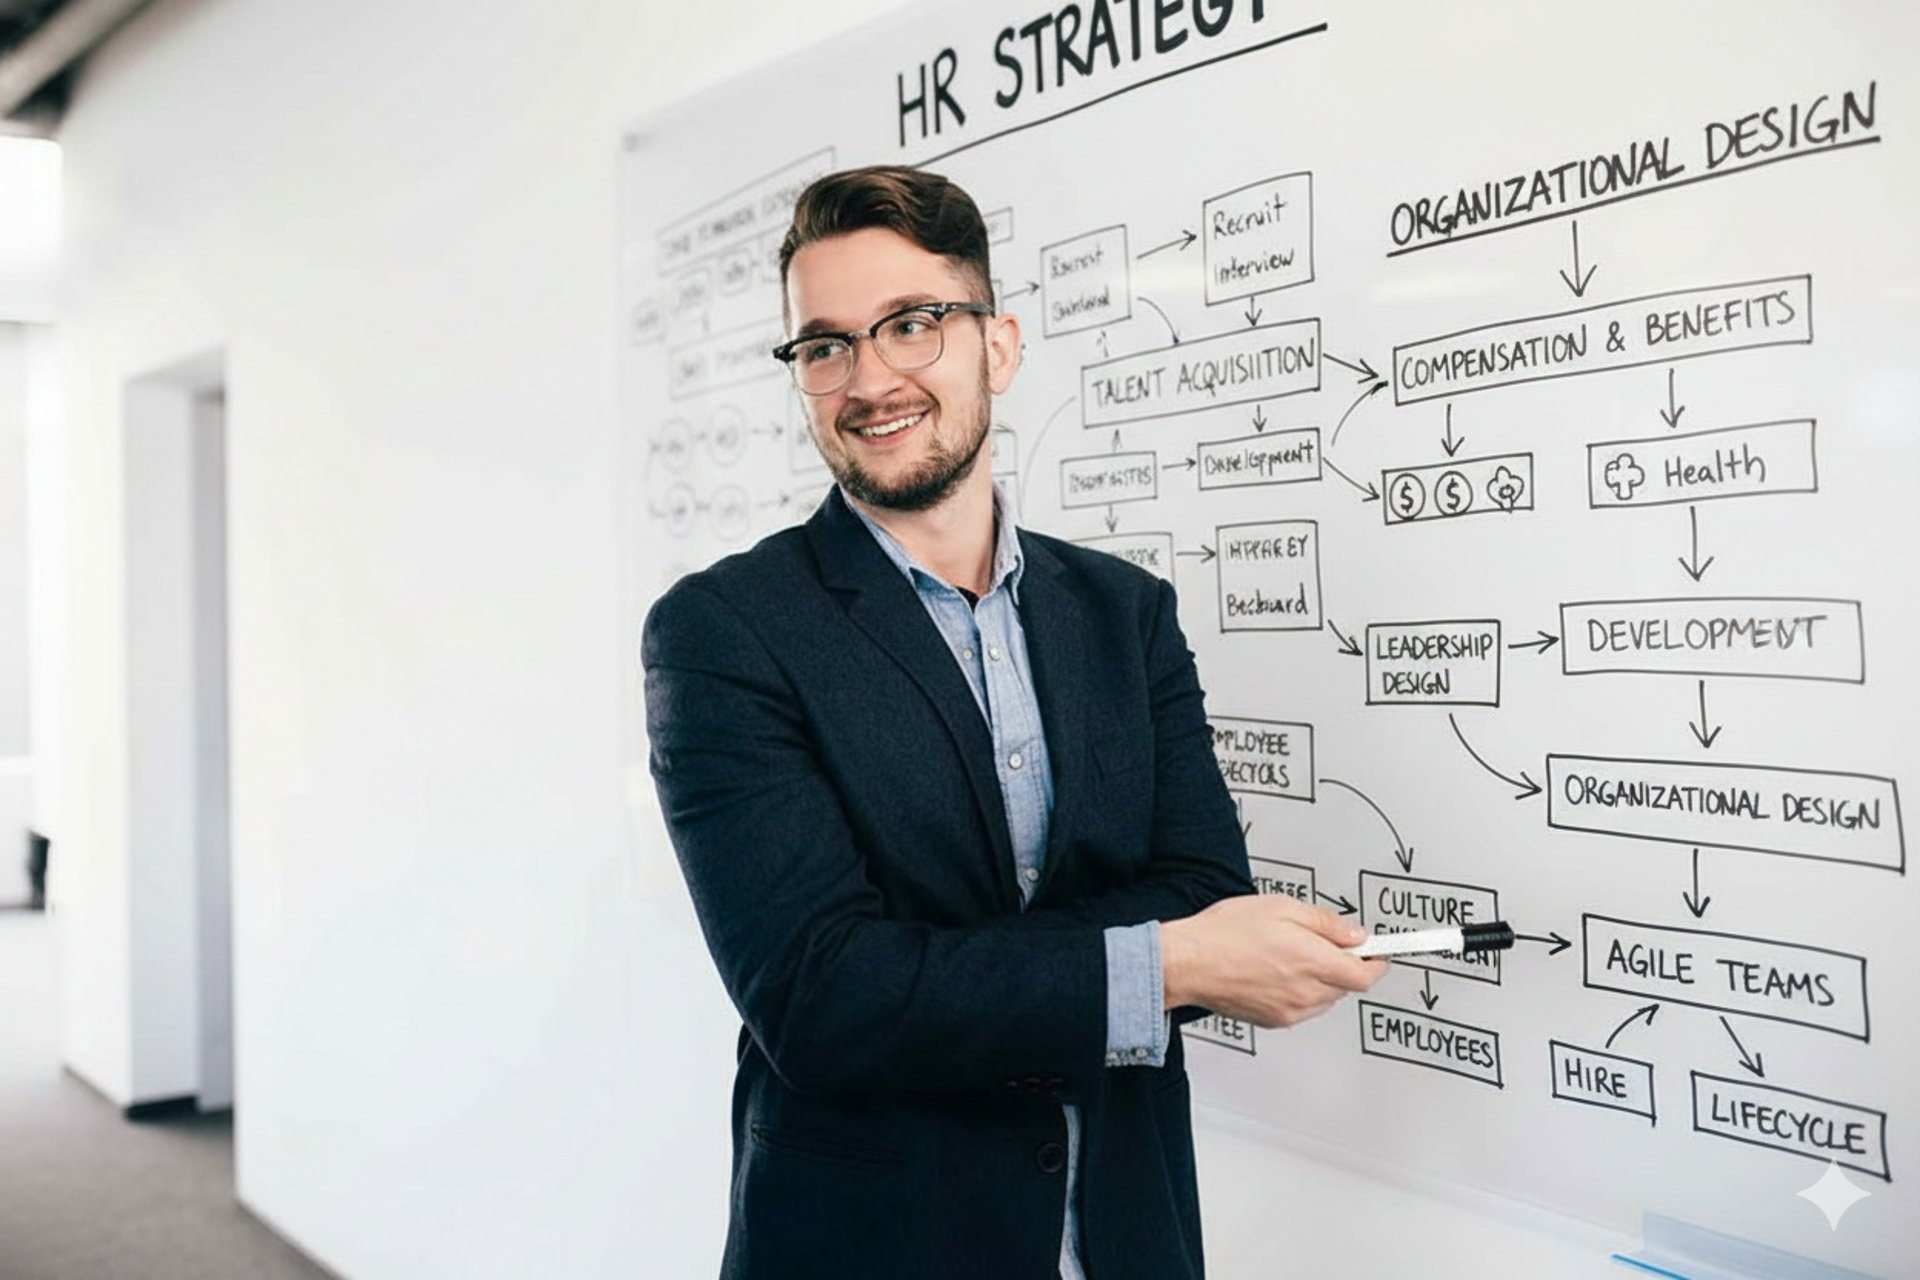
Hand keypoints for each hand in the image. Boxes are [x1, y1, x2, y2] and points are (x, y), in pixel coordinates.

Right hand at [1161, 894, 1388, 1028]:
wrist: (1188, 962)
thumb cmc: (1224, 933)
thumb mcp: (1281, 907)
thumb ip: (1325, 923)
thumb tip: (1354, 935)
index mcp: (1313, 961)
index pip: (1366, 974)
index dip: (1377, 962)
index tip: (1383, 953)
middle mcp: (1307, 992)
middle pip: (1347, 985)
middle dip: (1344, 964)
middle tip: (1321, 942)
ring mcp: (1291, 1011)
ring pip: (1326, 998)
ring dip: (1322, 979)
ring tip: (1290, 954)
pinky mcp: (1275, 1021)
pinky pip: (1303, 1008)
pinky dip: (1301, 992)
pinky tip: (1276, 971)